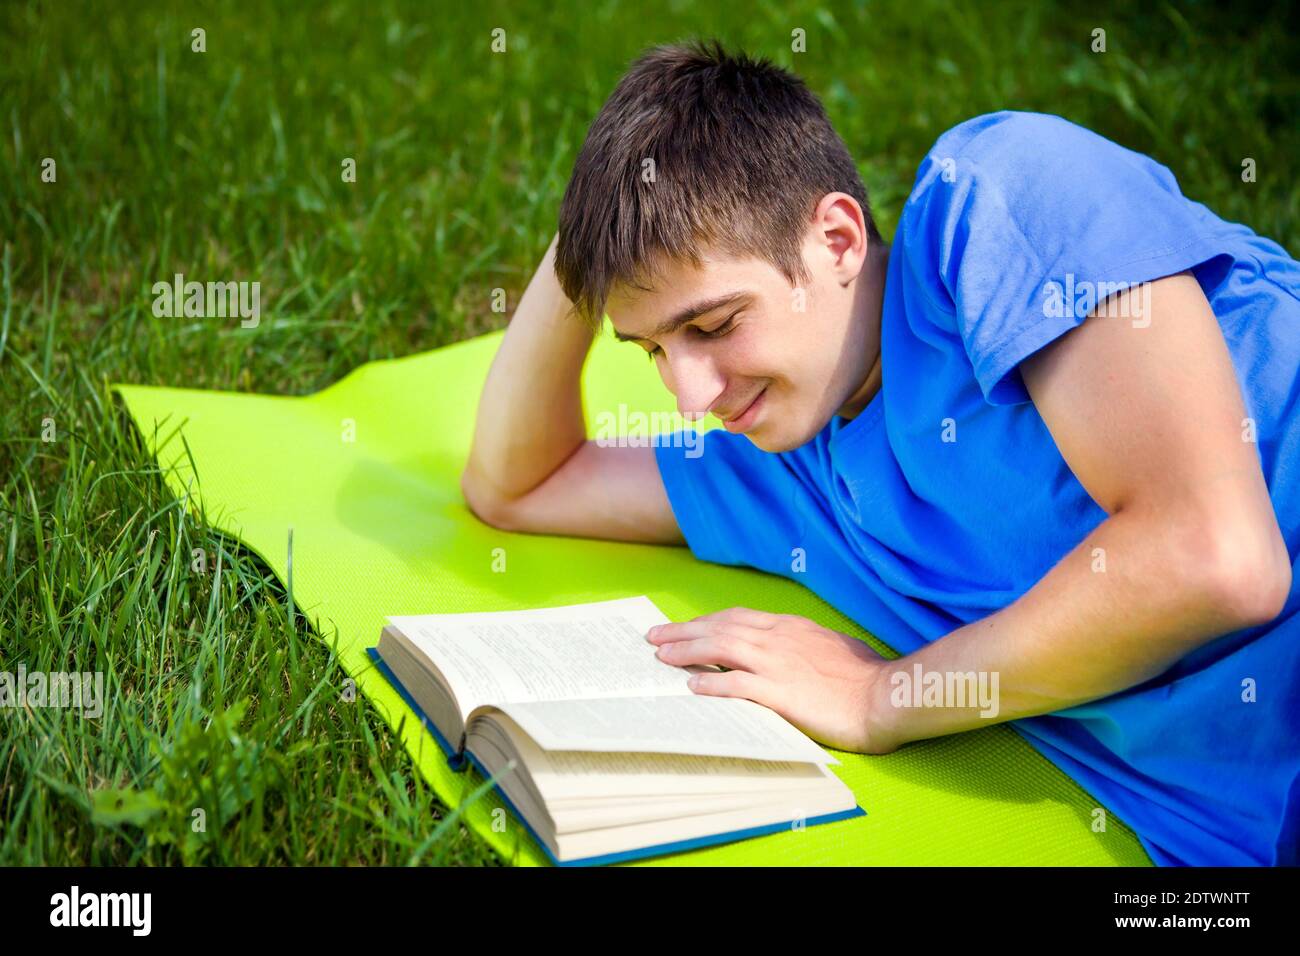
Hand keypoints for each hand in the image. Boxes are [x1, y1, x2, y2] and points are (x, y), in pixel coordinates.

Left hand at [646, 607, 901, 754]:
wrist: (885, 695)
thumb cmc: (866, 676)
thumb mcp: (833, 646)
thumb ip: (805, 645)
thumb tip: (791, 651)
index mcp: (790, 627)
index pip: (738, 618)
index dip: (707, 621)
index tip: (687, 626)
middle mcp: (778, 638)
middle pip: (720, 627)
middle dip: (684, 630)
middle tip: (655, 636)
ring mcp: (778, 663)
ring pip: (720, 648)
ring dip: (687, 650)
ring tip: (662, 657)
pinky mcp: (780, 692)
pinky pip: (736, 684)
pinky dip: (711, 683)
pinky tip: (692, 686)